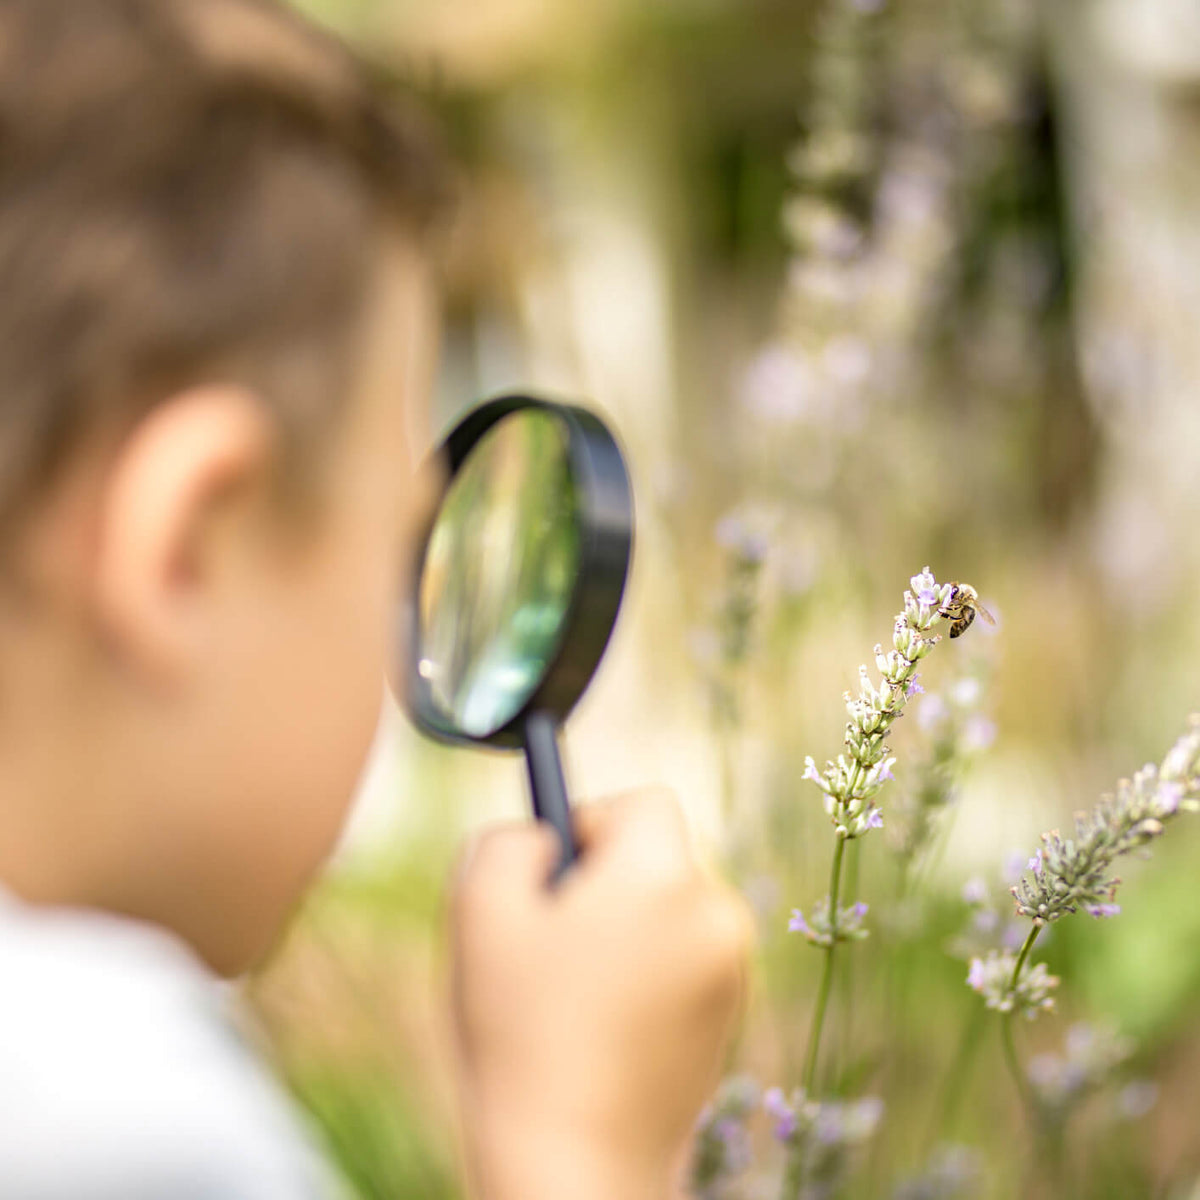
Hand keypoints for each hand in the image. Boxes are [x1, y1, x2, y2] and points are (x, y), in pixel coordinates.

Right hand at [449, 790, 752, 1199]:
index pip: (645, 801)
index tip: (557, 870)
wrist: (576, 1165)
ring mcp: (732, 971)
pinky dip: (648, 974)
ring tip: (576, 994)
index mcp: (663, 877)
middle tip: (556, 936)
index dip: (592, 821)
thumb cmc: (523, 1036)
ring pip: (669, 910)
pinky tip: (604, 1027)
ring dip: (626, 929)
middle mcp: (716, 914)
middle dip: (606, 881)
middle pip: (658, 856)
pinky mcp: (729, 1019)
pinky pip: (685, 960)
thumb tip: (543, 832)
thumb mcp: (481, 912)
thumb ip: (508, 841)